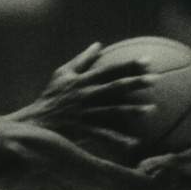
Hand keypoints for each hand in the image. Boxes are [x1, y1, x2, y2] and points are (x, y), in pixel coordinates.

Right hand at [10, 42, 155, 162]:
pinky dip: (118, 140)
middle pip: (114, 87)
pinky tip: (135, 144)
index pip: (108, 70)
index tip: (148, 61)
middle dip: (135, 83)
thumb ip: (81, 60)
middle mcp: (84, 95)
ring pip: (111, 111)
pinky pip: (103, 136)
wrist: (34, 122)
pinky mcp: (81, 130)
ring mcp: (84, 113)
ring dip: (132, 110)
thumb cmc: (50, 97)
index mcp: (81, 81)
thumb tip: (98, 45)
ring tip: (152, 109)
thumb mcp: (61, 74)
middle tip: (156, 80)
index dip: (128, 65)